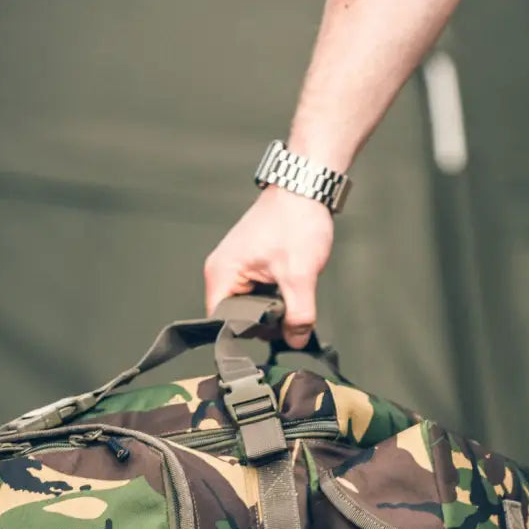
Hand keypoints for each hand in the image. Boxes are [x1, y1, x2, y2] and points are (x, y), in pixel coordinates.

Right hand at [204, 187, 334, 348]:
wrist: (306, 188)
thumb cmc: (295, 221)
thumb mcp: (300, 274)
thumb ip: (299, 313)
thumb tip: (296, 339)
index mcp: (222, 274)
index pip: (223, 324)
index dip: (247, 335)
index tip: (271, 340)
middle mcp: (223, 272)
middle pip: (237, 318)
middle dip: (265, 323)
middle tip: (291, 319)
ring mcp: (237, 268)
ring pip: (252, 307)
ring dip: (274, 310)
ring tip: (294, 297)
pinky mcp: (252, 266)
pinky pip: (260, 294)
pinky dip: (278, 297)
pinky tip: (293, 289)